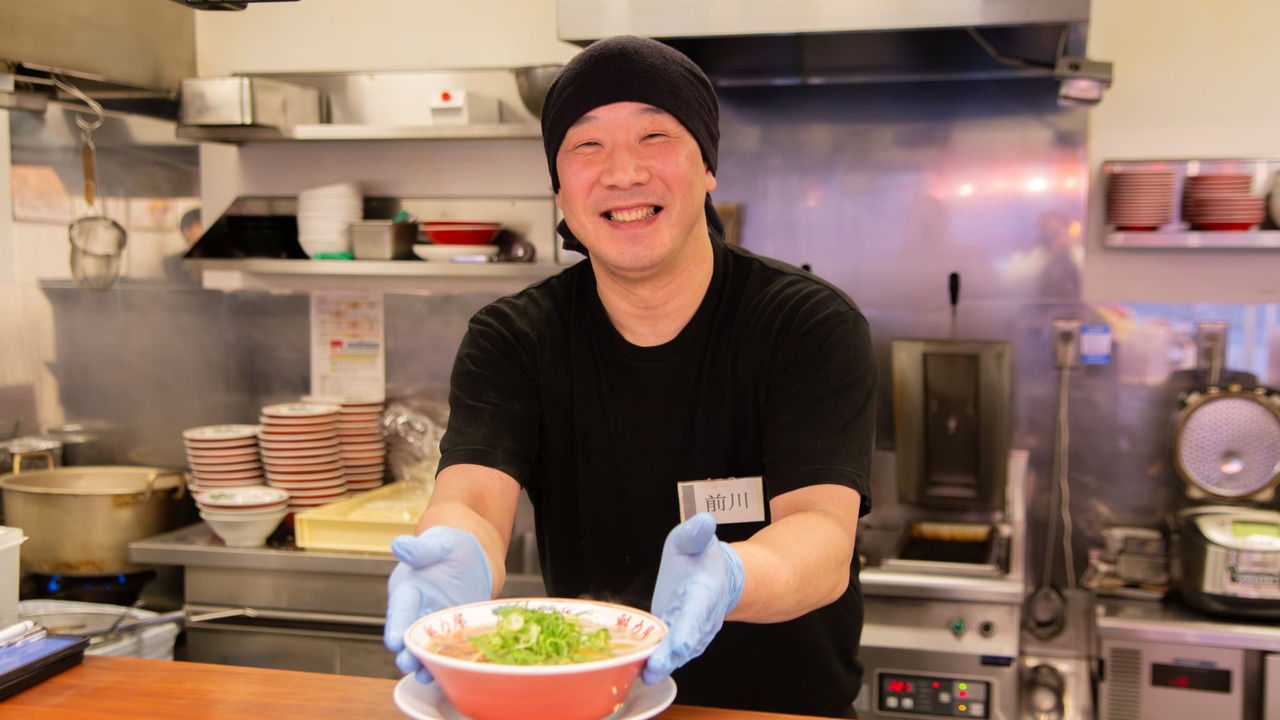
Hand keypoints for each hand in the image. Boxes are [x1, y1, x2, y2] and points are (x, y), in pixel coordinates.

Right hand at [384, 526, 492, 682]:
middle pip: (408, 635)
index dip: (396, 625)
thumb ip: (420, 549)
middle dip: (406, 651)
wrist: (474, 555)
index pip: (400, 609)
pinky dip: (446, 661)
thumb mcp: (438, 543)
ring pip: (426, 646)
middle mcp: (417, 610)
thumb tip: (399, 544)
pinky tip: (449, 673)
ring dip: (423, 662)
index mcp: (408, 590)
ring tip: (425, 676)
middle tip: (407, 664)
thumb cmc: (450, 546)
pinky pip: (448, 648)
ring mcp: (435, 623)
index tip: (394, 641)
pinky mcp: (453, 630)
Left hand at [643, 513, 744, 684]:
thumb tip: (704, 522)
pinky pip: (669, 655)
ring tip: (638, 675)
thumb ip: (696, 533)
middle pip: (686, 643)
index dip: (687, 633)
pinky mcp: (679, 640)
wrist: (719, 578)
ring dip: (660, 666)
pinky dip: (655, 664)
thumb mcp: (695, 539)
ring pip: (677, 654)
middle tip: (650, 671)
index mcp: (702, 593)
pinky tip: (634, 672)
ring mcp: (692, 634)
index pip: (696, 615)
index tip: (678, 649)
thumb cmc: (701, 556)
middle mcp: (700, 619)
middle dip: (669, 658)